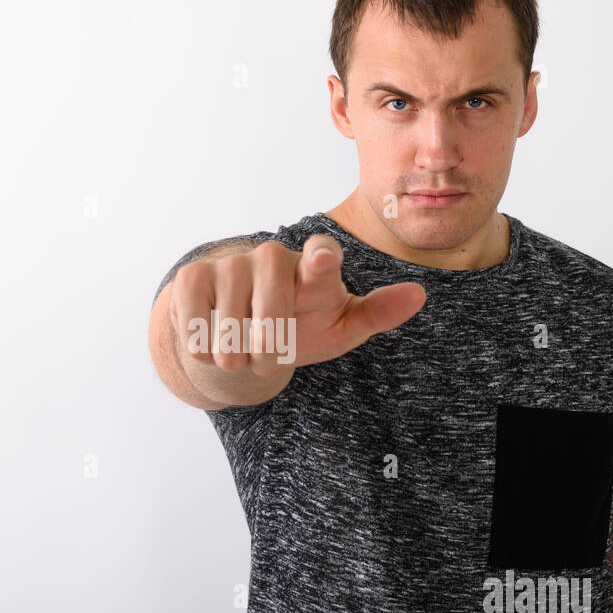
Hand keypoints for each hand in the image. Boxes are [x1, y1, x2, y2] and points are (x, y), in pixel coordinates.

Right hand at [168, 234, 426, 375]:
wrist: (243, 333)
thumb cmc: (301, 325)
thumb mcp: (341, 327)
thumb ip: (377, 312)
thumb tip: (418, 295)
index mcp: (317, 267)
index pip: (322, 256)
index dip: (321, 260)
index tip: (322, 262)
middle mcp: (273, 256)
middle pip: (272, 298)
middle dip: (269, 342)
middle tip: (270, 355)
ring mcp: (232, 262)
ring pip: (231, 319)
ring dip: (236, 351)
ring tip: (242, 353)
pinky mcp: (193, 275)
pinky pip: (194, 317)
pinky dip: (202, 343)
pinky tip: (211, 343)